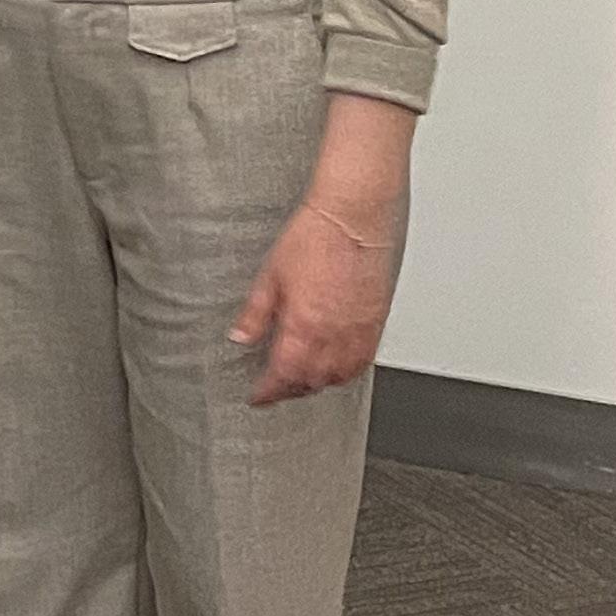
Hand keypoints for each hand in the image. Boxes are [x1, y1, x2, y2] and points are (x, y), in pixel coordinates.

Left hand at [232, 91, 415, 404]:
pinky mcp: (375, 324)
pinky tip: (334, 366)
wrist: (353, 219)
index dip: (268, 392)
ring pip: (338, 377)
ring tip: (300, 379)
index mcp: (305, 327)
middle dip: (290, 390)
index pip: (284, 376)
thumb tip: (240, 337)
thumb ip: (255, 314)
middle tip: (274, 388)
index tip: (258, 397)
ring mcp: (359, 333)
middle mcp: (335, 336)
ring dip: (317, 384)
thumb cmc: (314, 239)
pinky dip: (344, 372)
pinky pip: (361, 363)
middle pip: (311, 382)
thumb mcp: (270, 275)